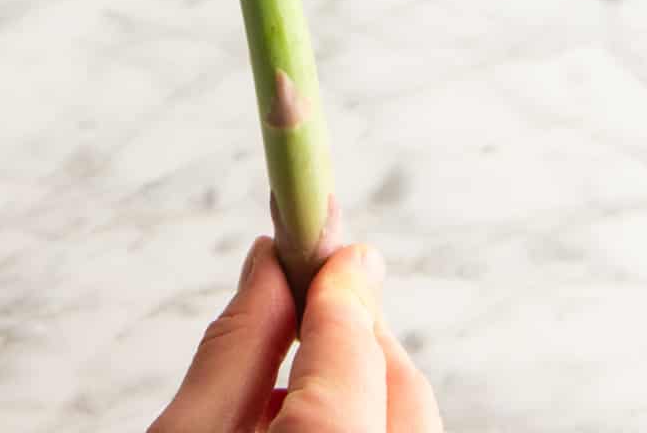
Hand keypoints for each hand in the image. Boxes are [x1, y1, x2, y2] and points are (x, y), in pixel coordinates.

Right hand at [150, 238, 442, 431]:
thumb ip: (235, 350)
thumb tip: (267, 267)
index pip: (350, 339)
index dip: (332, 279)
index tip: (317, 233)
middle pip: (403, 385)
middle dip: (357, 335)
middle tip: (305, 302)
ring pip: (411, 423)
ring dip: (363, 389)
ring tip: (292, 387)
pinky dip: (366, 429)